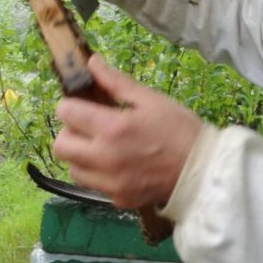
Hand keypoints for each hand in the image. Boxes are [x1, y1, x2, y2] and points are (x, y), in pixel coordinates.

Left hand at [53, 55, 202, 208]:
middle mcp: (104, 158)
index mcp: (113, 128)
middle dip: (70, 131)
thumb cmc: (180, 128)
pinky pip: (92, 184)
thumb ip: (116, 82)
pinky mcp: (117, 199)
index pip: (65, 112)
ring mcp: (109, 183)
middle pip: (60, 145)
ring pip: (72, 168)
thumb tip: (91, 62)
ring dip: (80, 154)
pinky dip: (97, 173)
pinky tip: (118, 164)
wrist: (203, 170)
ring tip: (102, 146)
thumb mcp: (150, 99)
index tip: (85, 105)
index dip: (72, 105)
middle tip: (89, 127)